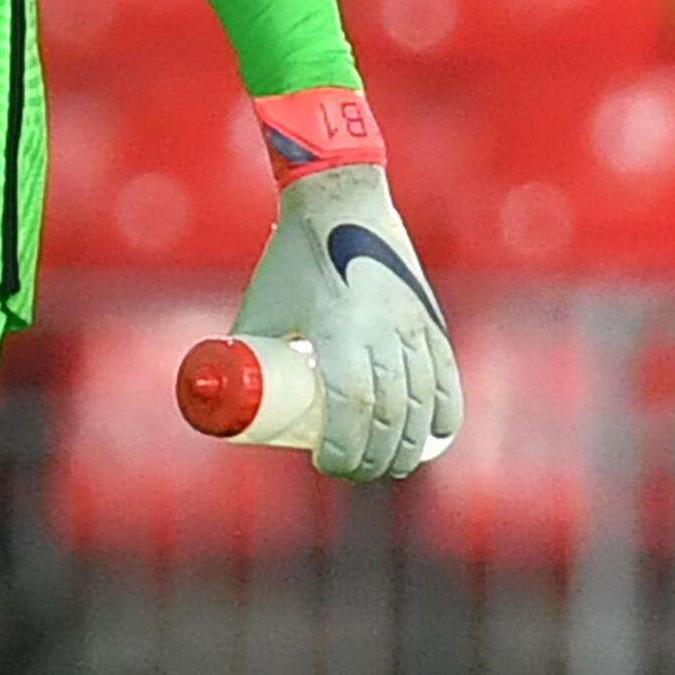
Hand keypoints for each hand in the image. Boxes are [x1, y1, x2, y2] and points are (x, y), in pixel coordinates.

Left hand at [231, 161, 461, 480]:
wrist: (340, 202)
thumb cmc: (290, 258)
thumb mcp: (261, 306)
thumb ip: (249, 349)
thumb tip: (227, 395)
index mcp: (339, 333)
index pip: (351, 410)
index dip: (344, 448)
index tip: (327, 465)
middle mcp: (382, 334)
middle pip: (389, 416)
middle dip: (375, 456)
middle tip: (354, 471)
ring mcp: (411, 328)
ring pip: (422, 403)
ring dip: (409, 443)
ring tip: (389, 465)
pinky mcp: (429, 320)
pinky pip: (446, 377)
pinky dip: (444, 413)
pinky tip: (435, 436)